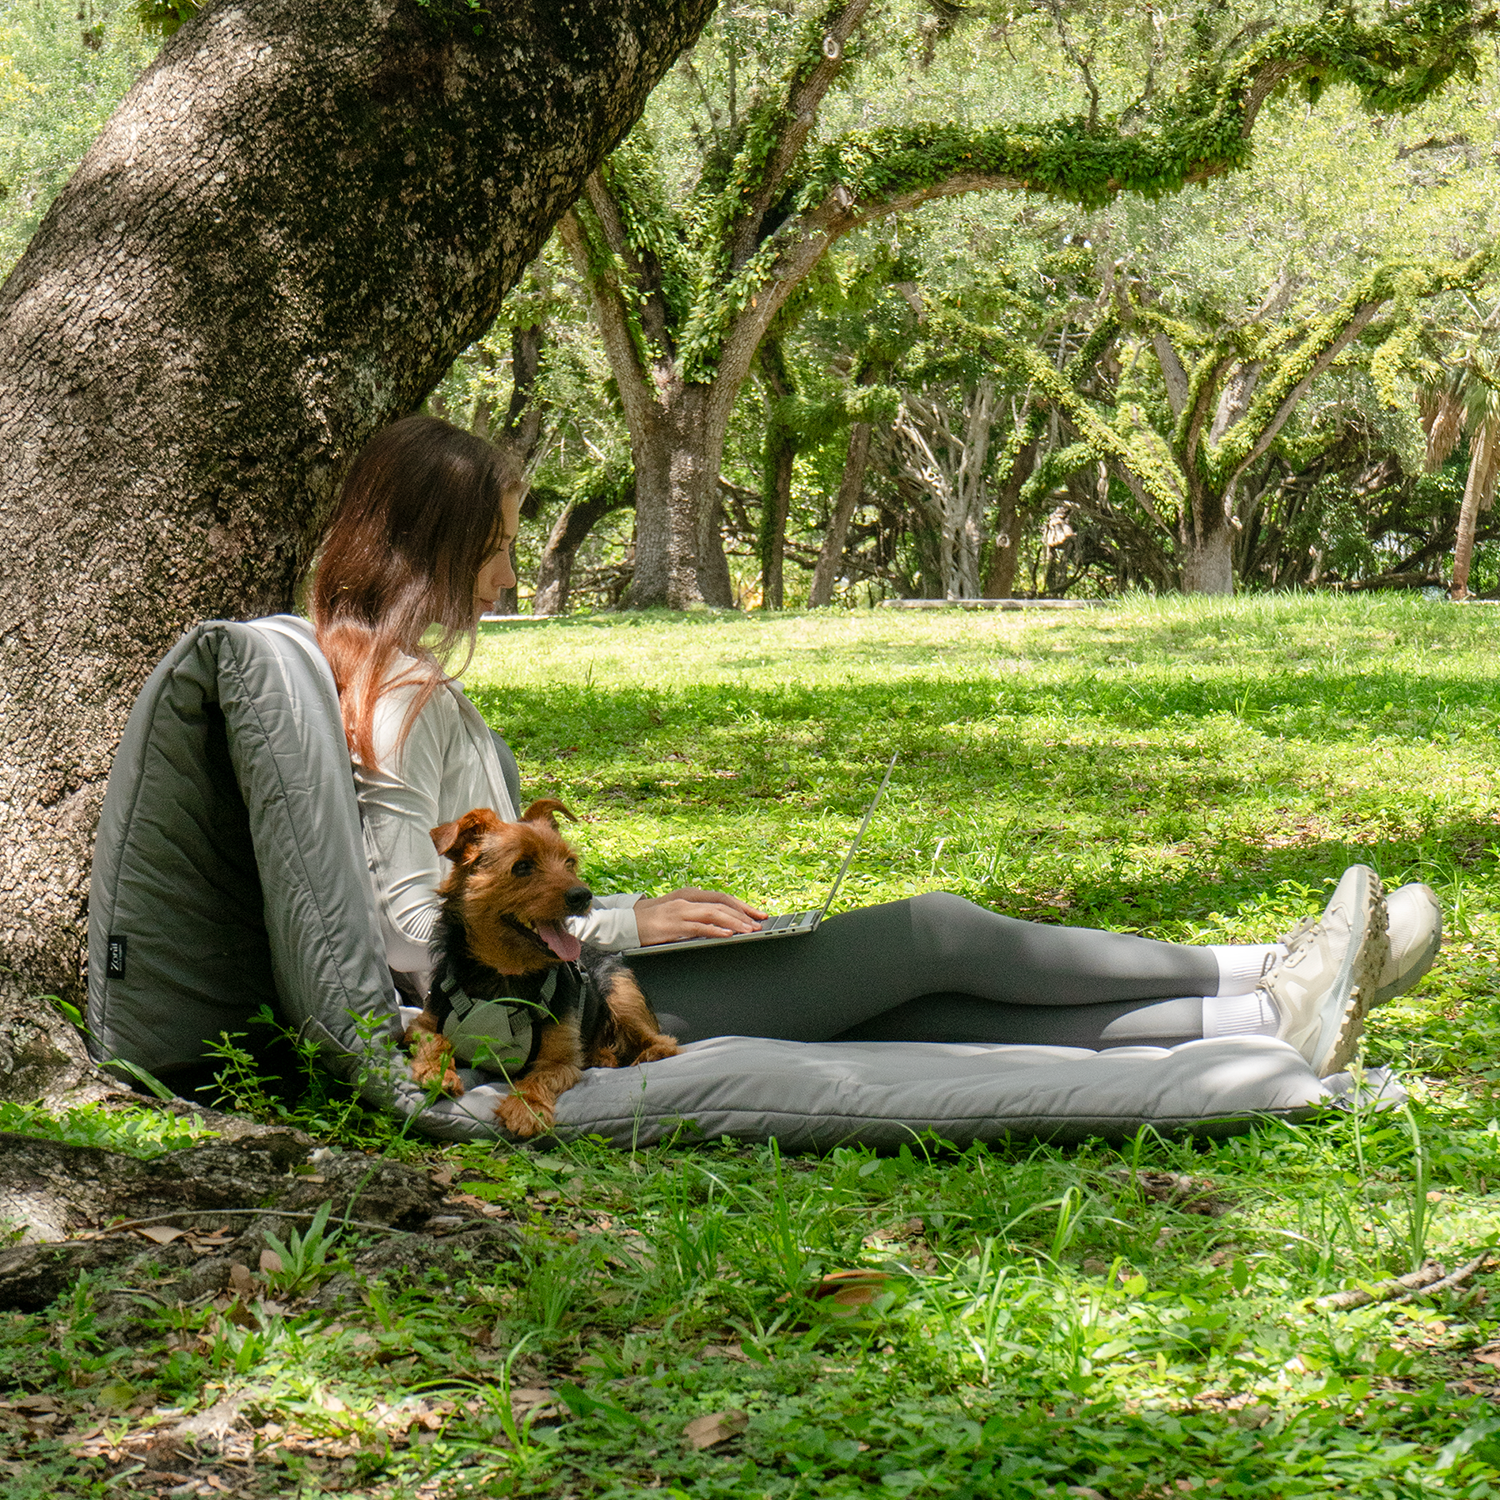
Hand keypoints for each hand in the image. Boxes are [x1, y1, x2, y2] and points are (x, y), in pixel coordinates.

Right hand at [633, 887, 767, 944]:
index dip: (742, 905)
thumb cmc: (651, 920)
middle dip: (743, 913)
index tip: (757, 914)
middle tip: (759, 923)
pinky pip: (699, 927)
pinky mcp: (673, 925)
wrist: (624, 923)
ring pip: (714, 913)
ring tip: (749, 930)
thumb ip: (695, 913)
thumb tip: (718, 922)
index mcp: (689, 894)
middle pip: (722, 903)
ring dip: (734, 922)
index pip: (722, 897)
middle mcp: (687, 899)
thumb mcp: (676, 910)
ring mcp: (680, 911)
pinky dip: (715, 930)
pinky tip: (727, 935)